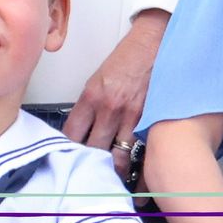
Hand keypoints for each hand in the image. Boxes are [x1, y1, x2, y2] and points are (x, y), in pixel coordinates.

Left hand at [63, 8, 168, 178]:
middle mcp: (109, 107)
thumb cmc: (127, 58)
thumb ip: (90, 106)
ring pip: (118, 155)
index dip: (68, 151)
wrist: (153, 40)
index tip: (69, 161)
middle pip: (93, 150)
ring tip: (113, 181)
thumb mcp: (98, 79)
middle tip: (89, 178)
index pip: (71, 135)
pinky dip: (138, 161)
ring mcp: (132, 113)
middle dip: (91, 166)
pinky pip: (141, 148)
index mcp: (91, 97)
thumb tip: (83, 133)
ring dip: (115, 170)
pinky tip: (137, 172)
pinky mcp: (151, 115)